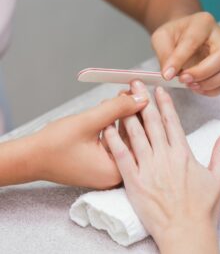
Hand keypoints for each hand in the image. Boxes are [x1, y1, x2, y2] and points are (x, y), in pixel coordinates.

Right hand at [30, 93, 147, 188]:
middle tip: (131, 92)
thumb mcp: (89, 121)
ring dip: (121, 117)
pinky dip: (112, 125)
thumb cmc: (54, 144)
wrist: (29, 157)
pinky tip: (110, 110)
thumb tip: (141, 98)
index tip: (141, 94)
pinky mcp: (99, 163)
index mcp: (115, 171)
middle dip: (131, 113)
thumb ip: (117, 108)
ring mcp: (106, 170)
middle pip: (132, 138)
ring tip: (120, 96)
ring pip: (122, 138)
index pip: (140, 139)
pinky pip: (113, 142)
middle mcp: (114, 174)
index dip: (141, 113)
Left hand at [104, 81, 219, 252]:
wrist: (186, 233)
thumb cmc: (203, 208)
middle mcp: (164, 156)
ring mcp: (147, 168)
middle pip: (151, 122)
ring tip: (121, 97)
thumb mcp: (218, 176)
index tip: (157, 89)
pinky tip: (107, 127)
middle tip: (135, 83)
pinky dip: (114, 141)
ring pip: (135, 134)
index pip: (171, 121)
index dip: (163, 103)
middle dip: (142, 100)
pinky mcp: (134, 182)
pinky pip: (121, 157)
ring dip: (127, 114)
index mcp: (182, 153)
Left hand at [152, 12, 219, 95]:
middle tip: (183, 80)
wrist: (183, 35)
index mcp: (202, 23)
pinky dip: (213, 90)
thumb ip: (164, 54)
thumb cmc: (173, 35)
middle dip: (201, 73)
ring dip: (210, 83)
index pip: (193, 41)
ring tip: (191, 85)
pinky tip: (197, 88)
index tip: (167, 75)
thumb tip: (169, 74)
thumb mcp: (161, 38)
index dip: (179, 60)